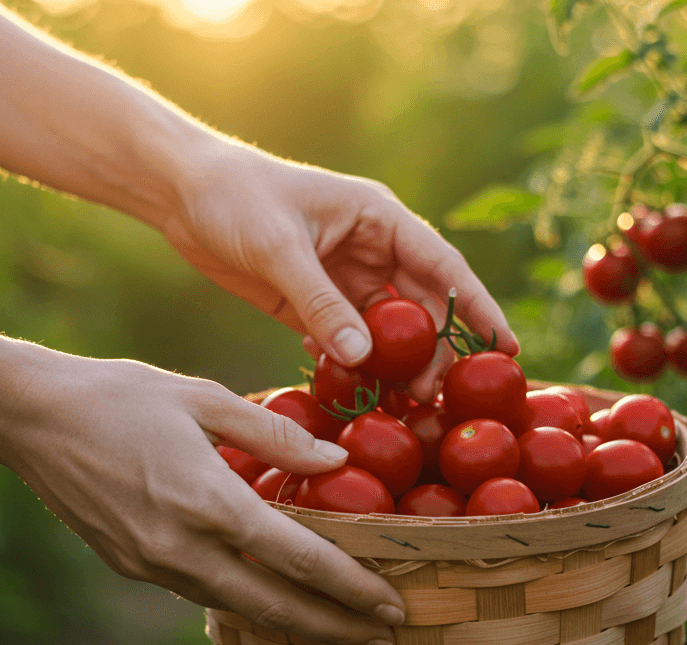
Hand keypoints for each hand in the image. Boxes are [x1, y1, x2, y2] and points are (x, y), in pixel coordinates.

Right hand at [0, 350, 404, 644]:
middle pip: (276, 606)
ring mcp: (153, 564)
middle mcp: (182, 547)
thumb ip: (274, 435)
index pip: (299, 560)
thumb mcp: (203, 397)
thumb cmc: (119, 395)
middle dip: (336, 627)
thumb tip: (336, 463)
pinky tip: (274, 601)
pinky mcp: (131, 567)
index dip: (352, 587)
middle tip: (385, 637)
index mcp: (209, 501)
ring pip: (239, 609)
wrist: (28, 418)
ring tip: (341, 629)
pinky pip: (203, 594)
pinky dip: (247, 605)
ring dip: (294, 624)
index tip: (390, 602)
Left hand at [160, 141, 519, 403]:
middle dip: (436, 354)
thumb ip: (321, 301)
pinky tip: (356, 395)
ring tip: (404, 410)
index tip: (505, 346)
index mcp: (379, 219)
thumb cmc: (235, 198)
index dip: (477, 307)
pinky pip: (348, 343)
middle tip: (438, 399)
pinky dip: (355, 369)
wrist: (181, 193)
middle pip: (422, 308)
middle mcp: (372, 251)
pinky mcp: (314, 305)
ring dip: (397, 369)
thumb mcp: (278, 247)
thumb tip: (365, 356)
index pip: (443, 266)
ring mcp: (345, 281)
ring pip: (387, 333)